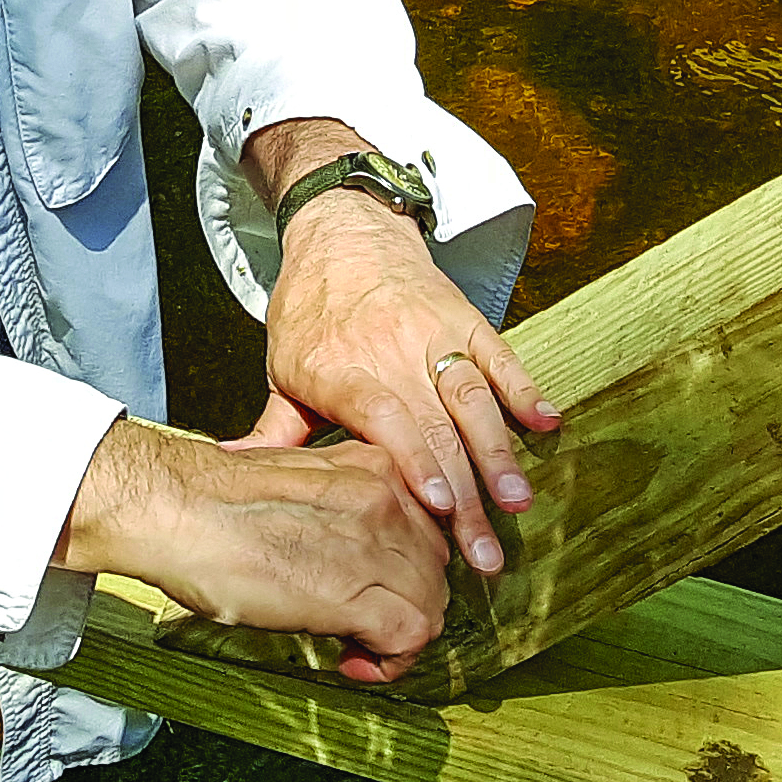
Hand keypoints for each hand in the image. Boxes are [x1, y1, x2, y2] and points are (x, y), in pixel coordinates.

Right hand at [51, 420, 450, 684]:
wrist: (178, 508)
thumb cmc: (213, 499)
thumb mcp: (298, 482)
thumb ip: (338, 509)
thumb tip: (344, 549)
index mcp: (373, 466)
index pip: (426, 528)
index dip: (406, 570)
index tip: (374, 591)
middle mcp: (387, 498)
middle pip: (435, 569)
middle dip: (407, 606)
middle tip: (366, 630)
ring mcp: (376, 544)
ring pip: (431, 605)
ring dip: (400, 639)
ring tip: (358, 651)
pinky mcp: (356, 592)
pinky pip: (411, 636)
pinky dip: (393, 662)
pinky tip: (357, 664)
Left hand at [242, 188, 556, 573]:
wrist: (343, 231)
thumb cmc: (310, 311)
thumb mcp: (283, 370)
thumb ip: (274, 432)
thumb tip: (234, 475)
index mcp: (339, 369)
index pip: (384, 417)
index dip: (414, 460)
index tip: (439, 506)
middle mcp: (391, 350)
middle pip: (435, 427)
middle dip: (465, 494)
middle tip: (485, 551)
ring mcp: (433, 333)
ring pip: (472, 397)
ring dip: (498, 452)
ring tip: (518, 501)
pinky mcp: (464, 318)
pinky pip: (499, 355)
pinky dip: (525, 388)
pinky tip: (547, 426)